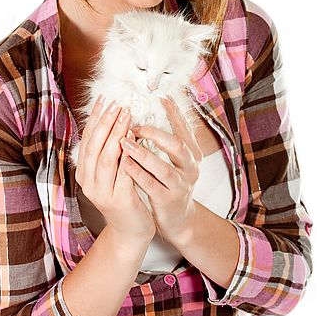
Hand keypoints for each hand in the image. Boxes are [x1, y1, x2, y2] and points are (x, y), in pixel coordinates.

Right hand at [75, 95, 155, 243]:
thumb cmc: (124, 196)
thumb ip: (109, 152)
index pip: (87, 140)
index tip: (103, 99)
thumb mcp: (111, 173)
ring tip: (125, 115)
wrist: (131, 231)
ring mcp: (102, 192)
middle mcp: (89, 182)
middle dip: (105, 122)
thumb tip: (112, 120)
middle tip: (116, 104)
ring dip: (115, 134)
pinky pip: (123, 172)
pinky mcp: (119, 200)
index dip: (95, 119)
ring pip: (106, 158)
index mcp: (84, 173)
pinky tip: (134, 140)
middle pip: (94, 146)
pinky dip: (127, 154)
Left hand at [119, 97, 202, 242]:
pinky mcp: (168, 200)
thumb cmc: (170, 182)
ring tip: (124, 142)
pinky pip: (152, 185)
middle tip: (136, 124)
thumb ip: (167, 140)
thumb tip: (153, 110)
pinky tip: (124, 164)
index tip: (161, 98)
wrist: (177, 218)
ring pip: (163, 167)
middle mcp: (190, 168)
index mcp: (192, 154)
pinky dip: (137, 173)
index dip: (174, 113)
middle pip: (178, 146)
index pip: (184, 129)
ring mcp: (180, 185)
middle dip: (156, 133)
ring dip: (143, 154)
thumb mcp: (175, 160)